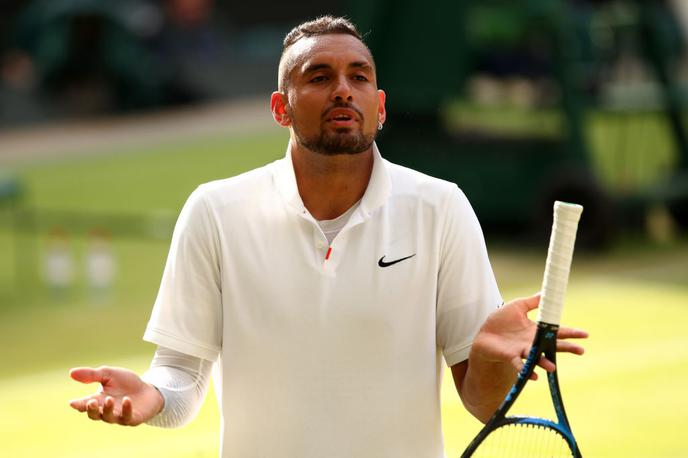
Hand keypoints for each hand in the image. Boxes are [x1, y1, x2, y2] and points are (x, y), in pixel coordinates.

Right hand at [69, 366, 163, 425]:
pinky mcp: (133, 419)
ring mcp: (119, 416)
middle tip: (91, 402)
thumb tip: (71, 373)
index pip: (85, 404)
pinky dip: (126, 409)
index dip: (78, 404)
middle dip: (91, 409)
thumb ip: (92, 375)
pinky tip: (127, 400)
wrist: (149, 389)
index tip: (72, 403)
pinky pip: (127, 417)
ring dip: (107, 409)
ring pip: (109, 417)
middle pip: (94, 415)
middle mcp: (106, 411)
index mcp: (98, 400)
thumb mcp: (109, 374)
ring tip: (109, 399)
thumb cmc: (127, 383)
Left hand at [471, 294, 587, 379]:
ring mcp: (522, 350)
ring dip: (545, 362)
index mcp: (535, 330)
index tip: (585, 334)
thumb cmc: (500, 321)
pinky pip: (519, 364)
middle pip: (552, 346)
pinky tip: (534, 377)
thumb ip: (532, 302)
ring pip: (537, 357)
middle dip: (566, 348)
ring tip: (553, 367)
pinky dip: (526, 370)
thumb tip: (545, 292)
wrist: (484, 334)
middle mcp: (532, 342)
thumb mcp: (517, 306)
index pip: (557, 331)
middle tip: (581, 350)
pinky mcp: (510, 356)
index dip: (571, 332)